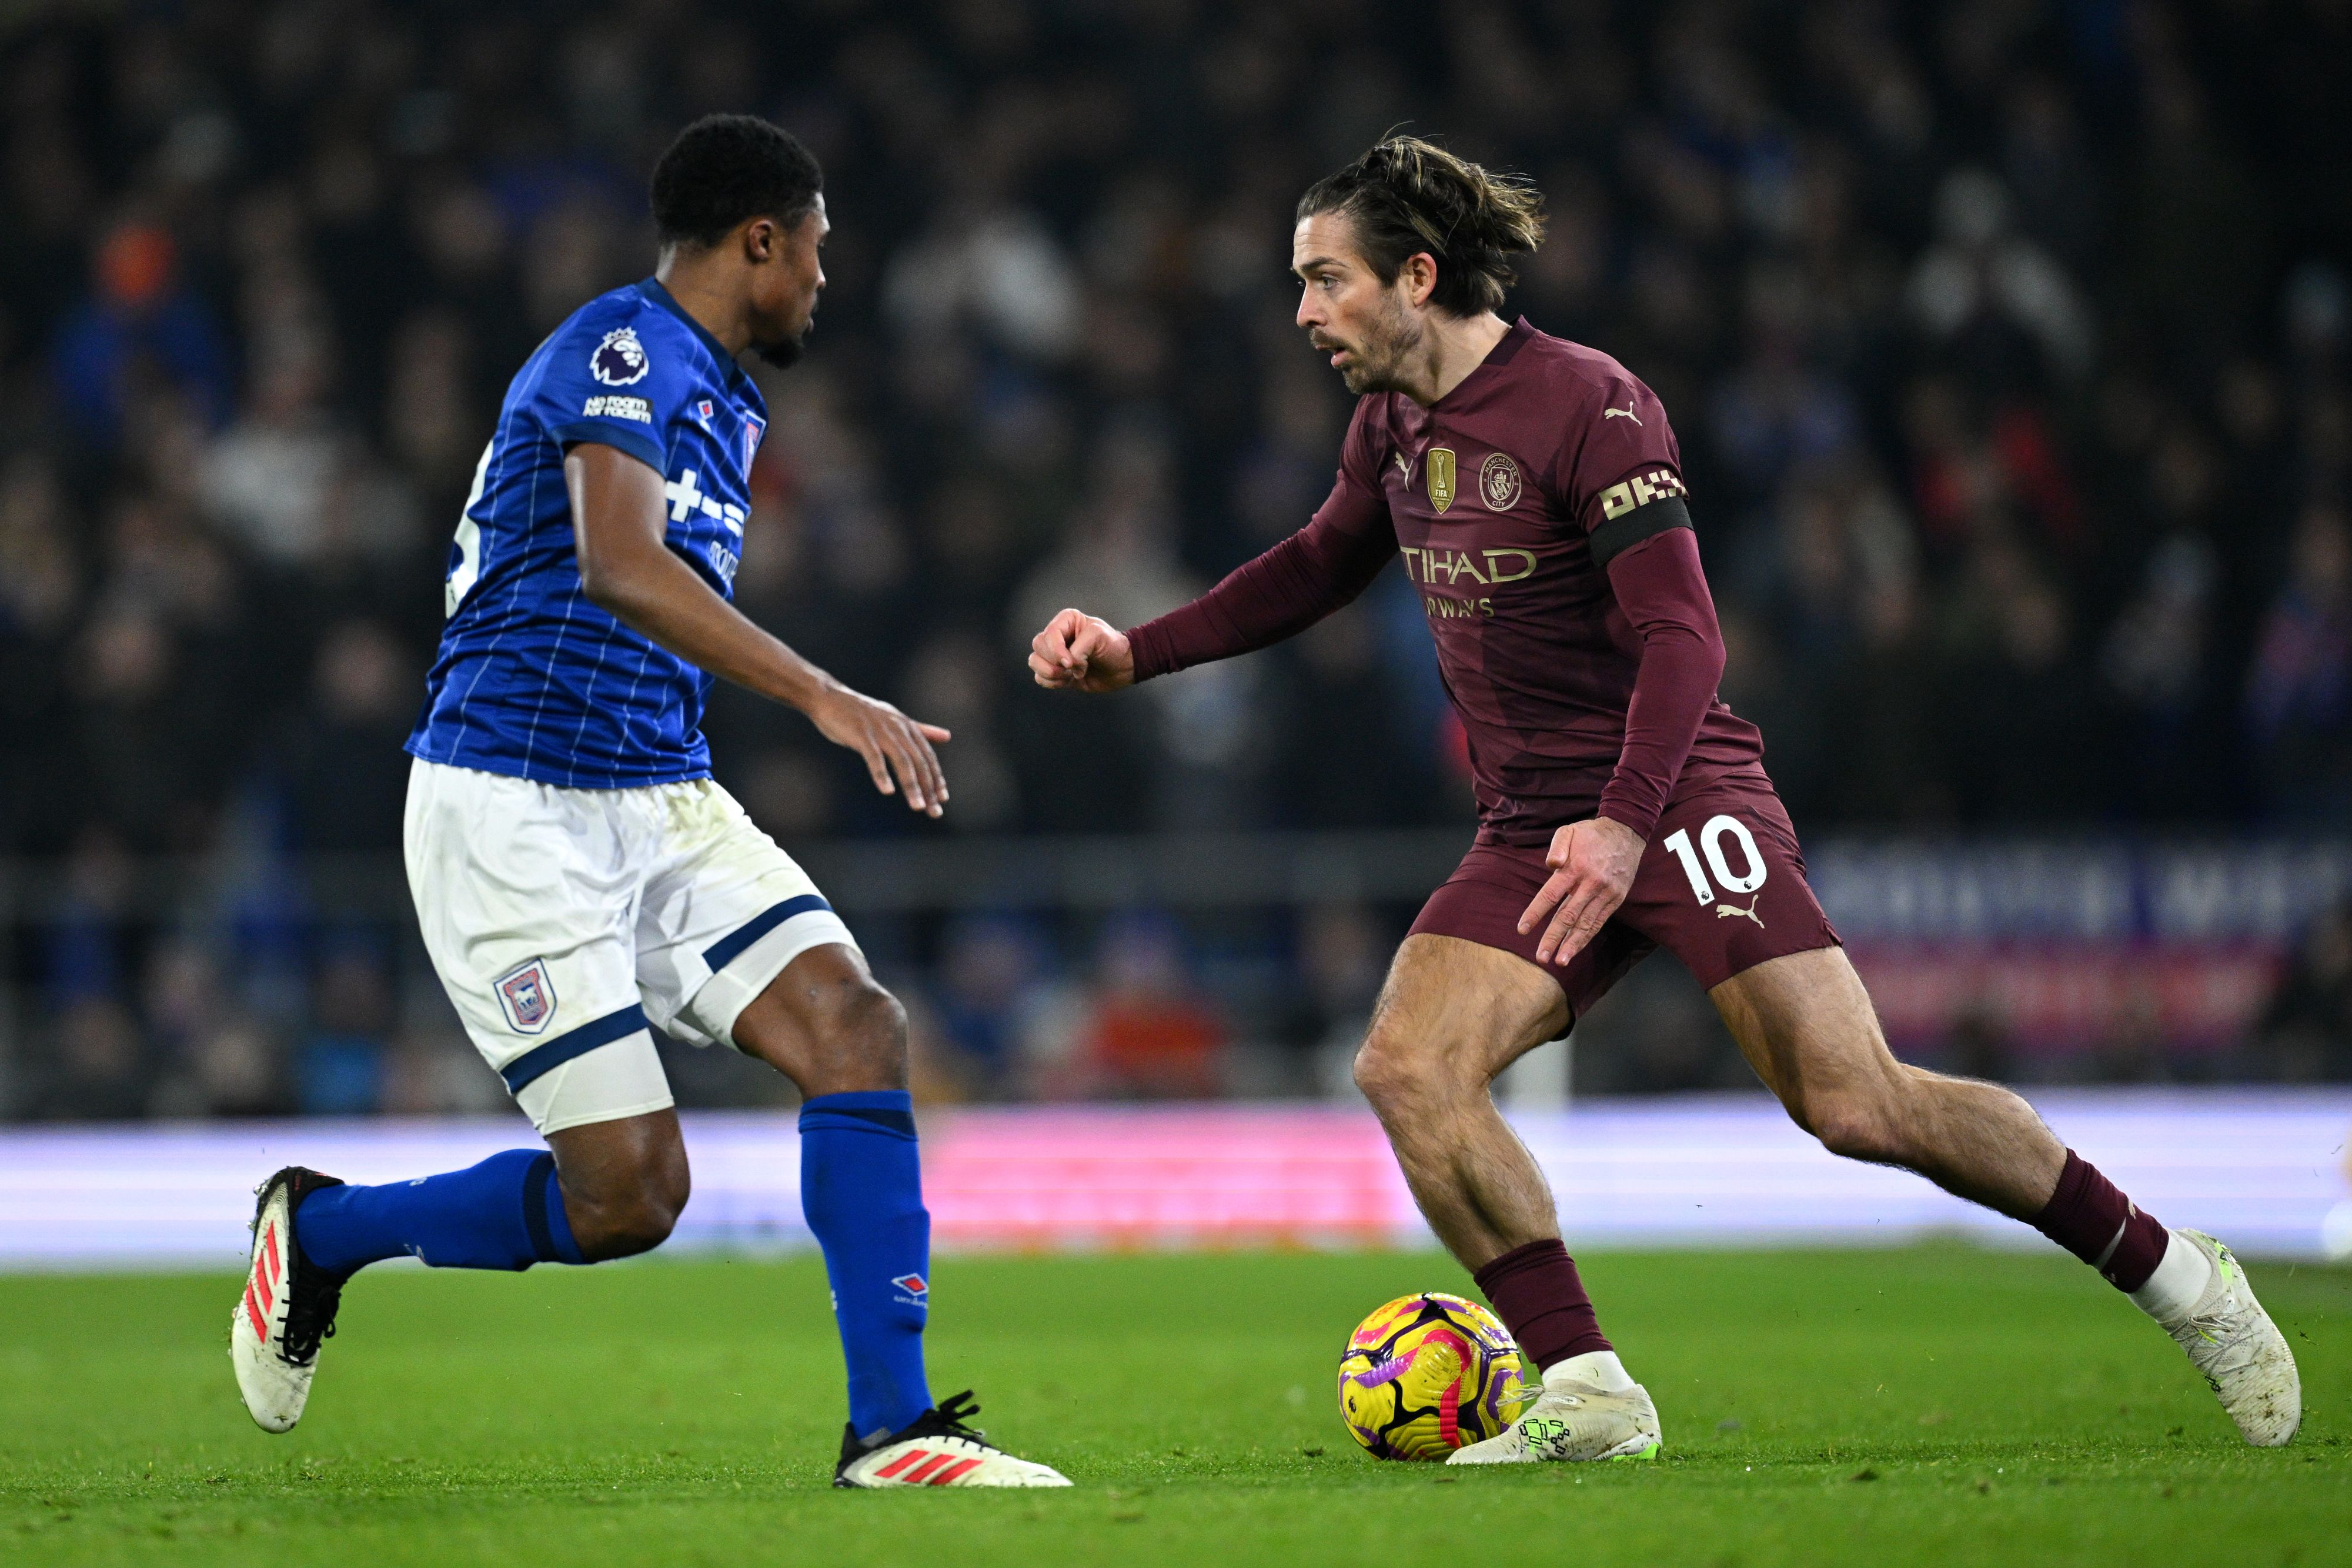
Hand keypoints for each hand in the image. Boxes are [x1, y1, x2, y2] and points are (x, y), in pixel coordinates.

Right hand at [807, 684, 951, 816]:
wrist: (828, 697)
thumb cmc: (861, 713)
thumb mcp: (895, 720)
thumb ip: (921, 730)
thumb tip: (948, 736)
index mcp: (906, 726)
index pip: (927, 756)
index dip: (936, 777)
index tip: (942, 799)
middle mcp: (898, 728)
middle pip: (918, 761)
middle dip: (928, 788)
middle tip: (935, 812)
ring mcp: (880, 731)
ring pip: (901, 761)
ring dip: (911, 785)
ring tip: (918, 807)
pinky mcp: (861, 734)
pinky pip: (874, 757)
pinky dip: (881, 774)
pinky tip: (887, 791)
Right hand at [1028, 608, 1134, 691]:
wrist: (1123, 668)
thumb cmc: (1113, 646)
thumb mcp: (1098, 636)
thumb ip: (1078, 648)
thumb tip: (1066, 665)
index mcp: (1066, 621)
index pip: (1049, 634)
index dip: (1056, 650)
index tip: (1071, 662)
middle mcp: (1058, 636)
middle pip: (1038, 647)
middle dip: (1054, 661)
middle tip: (1073, 667)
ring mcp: (1055, 655)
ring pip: (1034, 662)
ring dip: (1051, 673)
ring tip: (1070, 675)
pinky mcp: (1056, 672)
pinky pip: (1040, 678)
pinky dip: (1052, 682)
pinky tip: (1068, 681)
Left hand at [1518, 816, 1645, 966]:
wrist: (1627, 832)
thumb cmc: (1591, 834)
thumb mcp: (1569, 830)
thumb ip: (1557, 846)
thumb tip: (1550, 865)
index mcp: (1575, 867)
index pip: (1551, 895)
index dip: (1535, 913)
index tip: (1522, 929)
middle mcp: (1590, 883)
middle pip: (1568, 915)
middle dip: (1553, 938)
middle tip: (1541, 957)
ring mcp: (1605, 893)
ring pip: (1586, 923)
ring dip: (1572, 944)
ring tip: (1559, 961)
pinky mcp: (1616, 899)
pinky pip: (1599, 921)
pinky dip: (1587, 937)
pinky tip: (1576, 949)